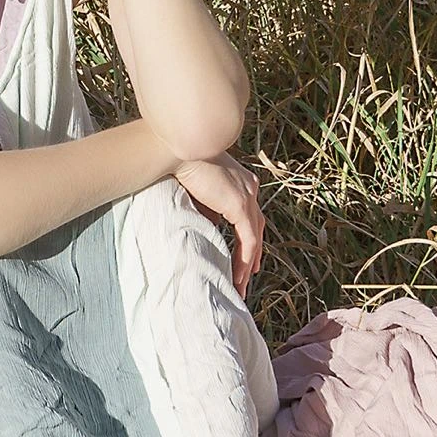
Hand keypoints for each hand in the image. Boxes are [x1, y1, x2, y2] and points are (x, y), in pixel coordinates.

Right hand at [172, 151, 264, 296]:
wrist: (178, 151)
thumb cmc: (181, 166)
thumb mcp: (199, 192)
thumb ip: (210, 209)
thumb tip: (213, 227)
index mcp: (242, 180)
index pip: (250, 213)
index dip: (250, 235)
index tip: (246, 256)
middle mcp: (249, 187)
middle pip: (257, 226)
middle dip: (253, 253)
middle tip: (248, 275)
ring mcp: (248, 195)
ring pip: (255, 237)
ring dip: (248, 262)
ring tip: (241, 285)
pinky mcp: (240, 205)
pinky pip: (248, 240)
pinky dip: (244, 259)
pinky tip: (239, 276)